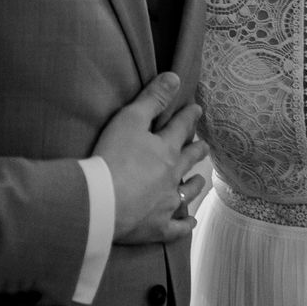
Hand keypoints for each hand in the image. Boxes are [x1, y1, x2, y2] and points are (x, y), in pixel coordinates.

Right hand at [94, 72, 207, 244]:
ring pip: (187, 192)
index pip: (181, 128)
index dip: (189, 117)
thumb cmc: (112, 157)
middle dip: (197, 150)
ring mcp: (166, 203)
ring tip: (199, 180)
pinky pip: (176, 228)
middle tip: (204, 145)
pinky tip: (190, 223)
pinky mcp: (157, 227)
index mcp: (165, 149)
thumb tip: (175, 77)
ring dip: (194, 184)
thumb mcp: (130, 120)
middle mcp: (172, 175)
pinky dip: (184, 225)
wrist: (102, 201)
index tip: (197, 110)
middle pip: (189, 160)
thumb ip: (152, 98)